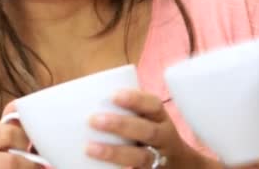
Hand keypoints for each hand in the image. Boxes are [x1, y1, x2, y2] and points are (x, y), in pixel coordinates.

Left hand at [86, 89, 214, 168]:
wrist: (180, 165)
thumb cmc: (149, 132)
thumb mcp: (145, 118)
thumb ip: (122, 108)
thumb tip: (78, 97)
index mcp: (160, 118)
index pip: (153, 105)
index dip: (135, 99)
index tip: (113, 95)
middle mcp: (164, 138)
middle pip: (148, 131)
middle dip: (121, 125)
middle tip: (93, 120)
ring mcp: (159, 158)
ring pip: (142, 157)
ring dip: (115, 153)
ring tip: (89, 148)